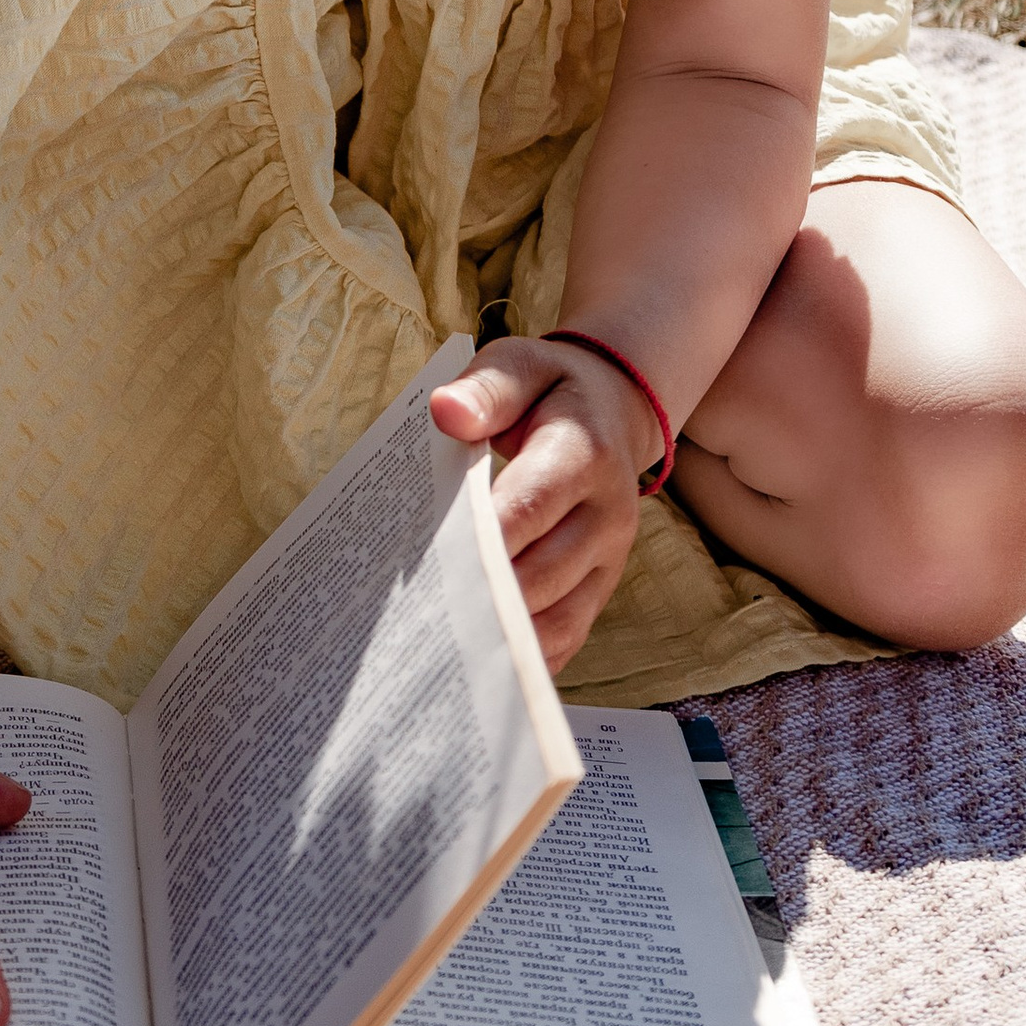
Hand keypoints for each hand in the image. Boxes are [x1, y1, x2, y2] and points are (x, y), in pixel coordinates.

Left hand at [428, 338, 655, 668]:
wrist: (611, 410)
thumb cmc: (550, 391)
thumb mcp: (520, 365)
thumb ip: (485, 390)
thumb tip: (446, 412)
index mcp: (585, 454)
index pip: (532, 504)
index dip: (484, 537)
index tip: (430, 558)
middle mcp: (608, 515)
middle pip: (542, 573)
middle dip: (479, 596)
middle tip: (414, 616)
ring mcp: (608, 559)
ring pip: (556, 619)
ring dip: (497, 637)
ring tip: (433, 645)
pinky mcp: (599, 589)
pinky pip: (565, 638)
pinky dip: (520, 656)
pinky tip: (470, 660)